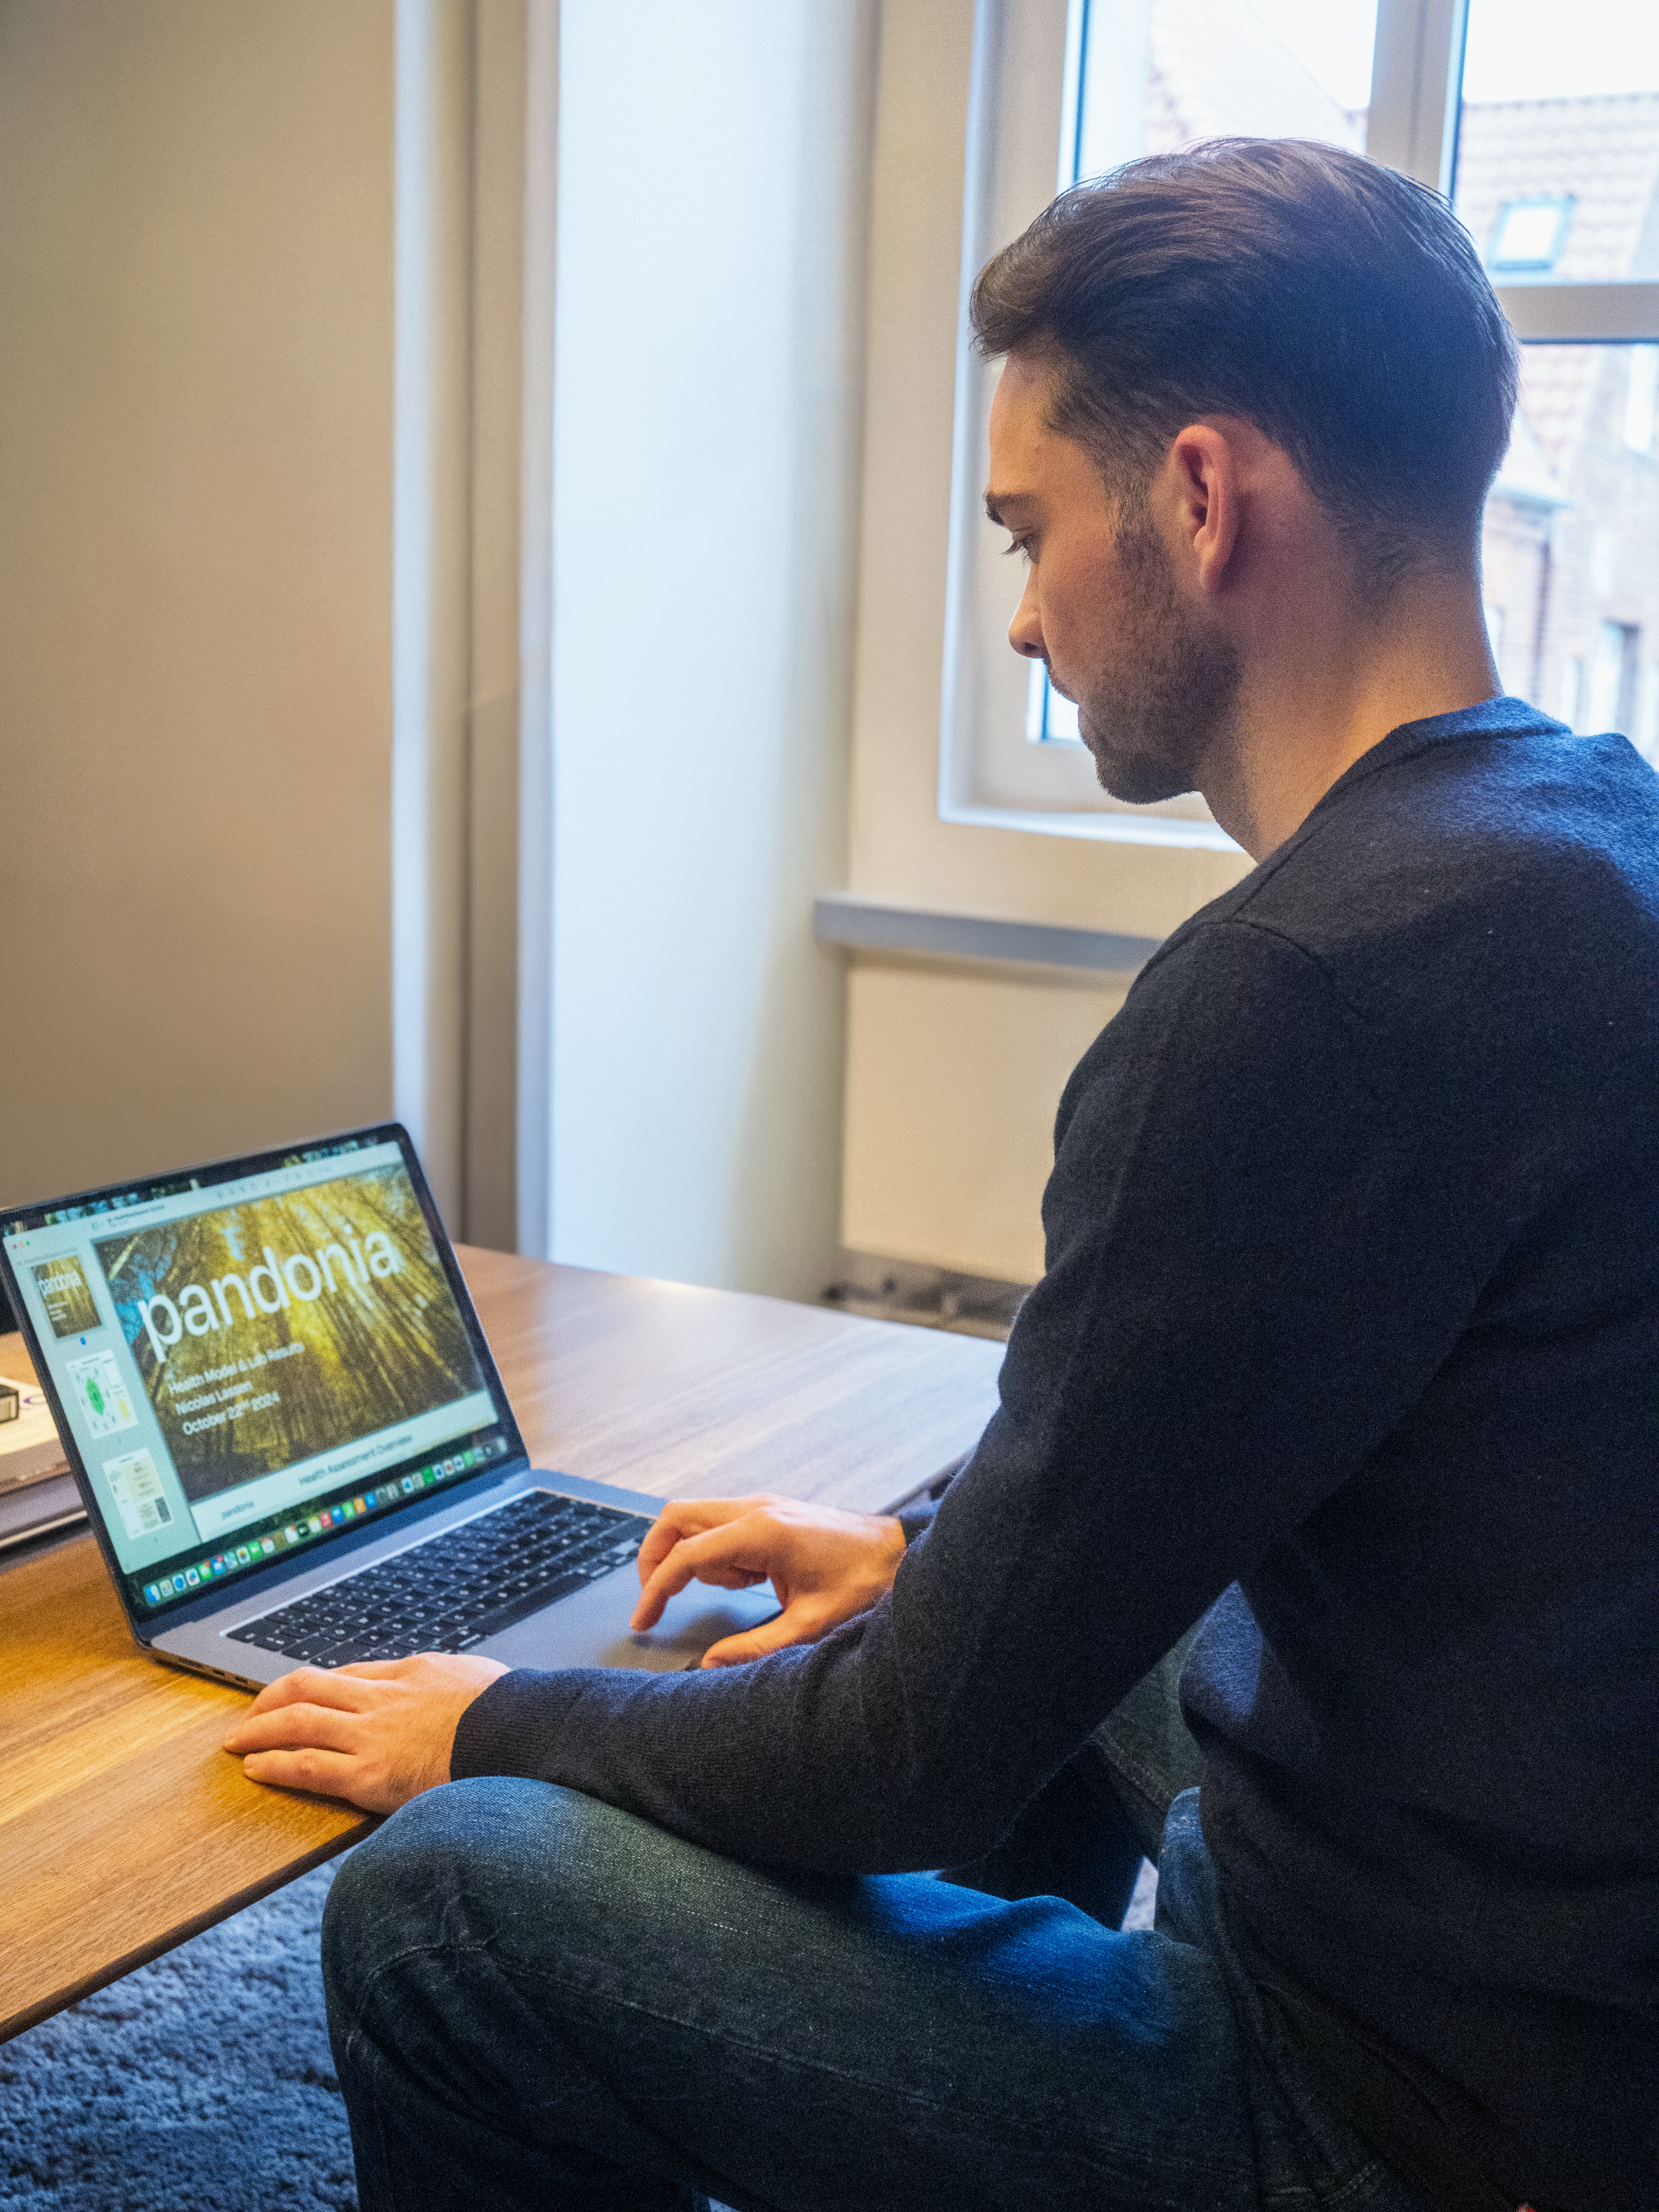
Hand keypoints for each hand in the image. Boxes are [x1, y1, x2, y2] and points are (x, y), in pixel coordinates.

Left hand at [220, 1652, 507, 1813]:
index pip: (348, 1673)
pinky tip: (256, 1769)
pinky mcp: (370, 1774)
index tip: (297, 1697)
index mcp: (410, 1673)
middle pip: (309, 1687)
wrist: (522, 1735)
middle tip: (249, 1716)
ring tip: (238, 1742)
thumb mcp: (473, 1681)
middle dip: (272, 1700)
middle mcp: (383, 1698)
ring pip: (298, 1722)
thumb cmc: (510, 1715)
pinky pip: (308, 1766)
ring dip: (260, 1731)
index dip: (315, 1686)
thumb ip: (445, 1686)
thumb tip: (443, 1694)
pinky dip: (276, 1765)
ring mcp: (373, 1735)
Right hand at [631, 1493, 905, 1666]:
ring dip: (691, 1557)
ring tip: (737, 1591)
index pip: (687, 1554)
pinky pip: (719, 1528)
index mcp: (762, 1531)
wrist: (899, 1553)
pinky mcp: (768, 1515)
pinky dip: (714, 1554)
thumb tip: (710, 1666)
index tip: (643, 1621)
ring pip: (695, 1519)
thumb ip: (756, 1649)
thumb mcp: (811, 1625)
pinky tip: (747, 1581)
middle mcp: (755, 1510)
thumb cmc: (863, 1582)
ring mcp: (761, 1507)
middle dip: (655, 1558)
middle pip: (677, 1518)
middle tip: (654, 1601)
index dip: (656, 1589)